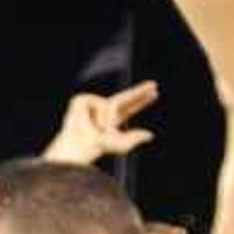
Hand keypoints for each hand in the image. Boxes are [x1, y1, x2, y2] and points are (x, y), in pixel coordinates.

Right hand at [39, 79, 159, 165]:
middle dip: (140, 91)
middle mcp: (103, 111)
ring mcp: (92, 104)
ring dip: (108, 118)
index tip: (154, 93)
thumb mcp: (120, 145)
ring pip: (112, 104)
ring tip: (98, 128)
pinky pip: (98, 102)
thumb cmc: (96, 148)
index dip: (141, 101)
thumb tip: (150, 134)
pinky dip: (98, 113)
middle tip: (154, 85)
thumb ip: (135, 138)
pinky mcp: (82, 100)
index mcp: (112, 121)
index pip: (130, 108)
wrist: (79, 146)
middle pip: (125, 97)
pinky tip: (88, 121)